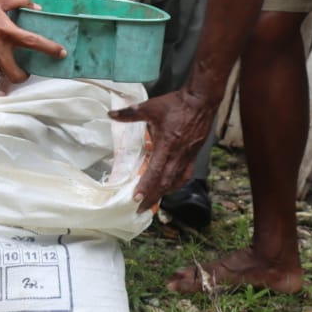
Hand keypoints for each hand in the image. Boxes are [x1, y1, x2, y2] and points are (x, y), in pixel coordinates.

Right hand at [0, 0, 63, 82]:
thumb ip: (18, 1)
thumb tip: (36, 7)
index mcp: (6, 32)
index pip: (34, 43)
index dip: (50, 49)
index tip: (62, 54)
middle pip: (17, 75)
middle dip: (23, 76)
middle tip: (25, 68)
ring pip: (0, 70)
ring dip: (5, 67)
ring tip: (2, 54)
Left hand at [109, 89, 216, 211]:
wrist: (201, 101)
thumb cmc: (175, 104)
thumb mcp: (150, 107)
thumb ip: (130, 113)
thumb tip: (111, 114)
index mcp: (167, 145)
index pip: (155, 171)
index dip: (145, 186)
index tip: (136, 199)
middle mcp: (178, 155)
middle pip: (164, 183)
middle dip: (152, 198)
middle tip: (140, 209)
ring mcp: (188, 157)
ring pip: (175, 181)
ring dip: (163, 194)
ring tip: (152, 202)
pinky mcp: (194, 156)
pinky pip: (185, 176)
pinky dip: (176, 185)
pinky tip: (170, 187)